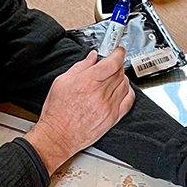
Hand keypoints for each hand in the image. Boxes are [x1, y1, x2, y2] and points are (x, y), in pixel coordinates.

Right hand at [25, 48, 133, 173]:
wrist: (59, 135)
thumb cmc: (57, 112)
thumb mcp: (62, 82)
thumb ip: (80, 67)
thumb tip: (92, 57)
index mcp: (88, 81)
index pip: (112, 62)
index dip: (118, 53)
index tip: (118, 51)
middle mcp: (101, 93)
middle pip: (119, 72)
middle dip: (116, 66)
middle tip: (111, 65)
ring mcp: (109, 106)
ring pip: (125, 85)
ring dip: (121, 78)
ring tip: (113, 78)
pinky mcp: (113, 118)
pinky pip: (128, 100)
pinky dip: (128, 92)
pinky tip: (122, 90)